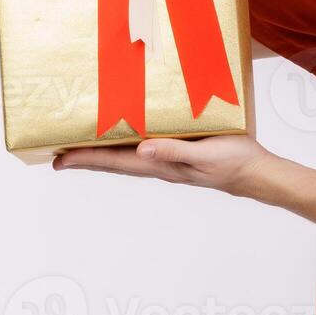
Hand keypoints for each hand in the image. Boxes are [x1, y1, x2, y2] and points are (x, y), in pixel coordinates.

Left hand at [51, 134, 274, 198]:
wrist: (257, 173)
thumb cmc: (234, 162)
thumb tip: (140, 151)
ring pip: (126, 158)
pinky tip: (126, 140)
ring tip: (81, 149)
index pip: (115, 162)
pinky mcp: (179, 154)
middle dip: (85, 159)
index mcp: (161, 166)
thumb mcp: (204, 155)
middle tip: (58, 157)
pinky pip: (144, 151)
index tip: (60, 159)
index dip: (86, 160)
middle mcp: (159, 166)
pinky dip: (126, 147)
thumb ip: (173, 152)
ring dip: (102, 154)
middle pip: (114, 163)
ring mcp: (168, 163)